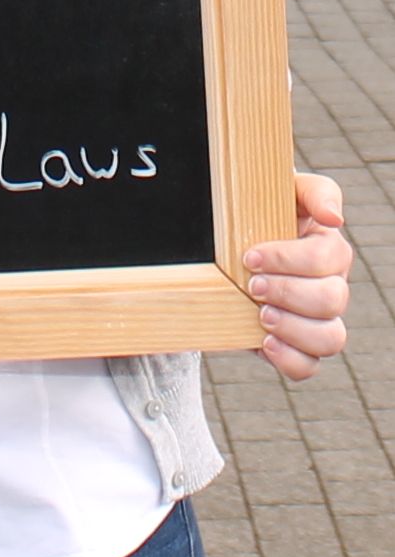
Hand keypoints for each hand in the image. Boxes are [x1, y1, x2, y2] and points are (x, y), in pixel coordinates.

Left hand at [245, 172, 351, 380]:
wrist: (223, 246)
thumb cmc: (255, 212)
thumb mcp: (281, 190)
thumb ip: (315, 192)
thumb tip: (334, 218)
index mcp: (328, 248)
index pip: (330, 258)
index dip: (289, 260)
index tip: (248, 257)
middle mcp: (330, 285)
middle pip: (332, 299)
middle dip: (288, 293)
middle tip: (251, 285)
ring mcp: (315, 320)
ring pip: (331, 338)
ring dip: (294, 328)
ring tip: (261, 315)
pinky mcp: (295, 346)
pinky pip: (308, 367)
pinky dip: (289, 359)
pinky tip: (264, 343)